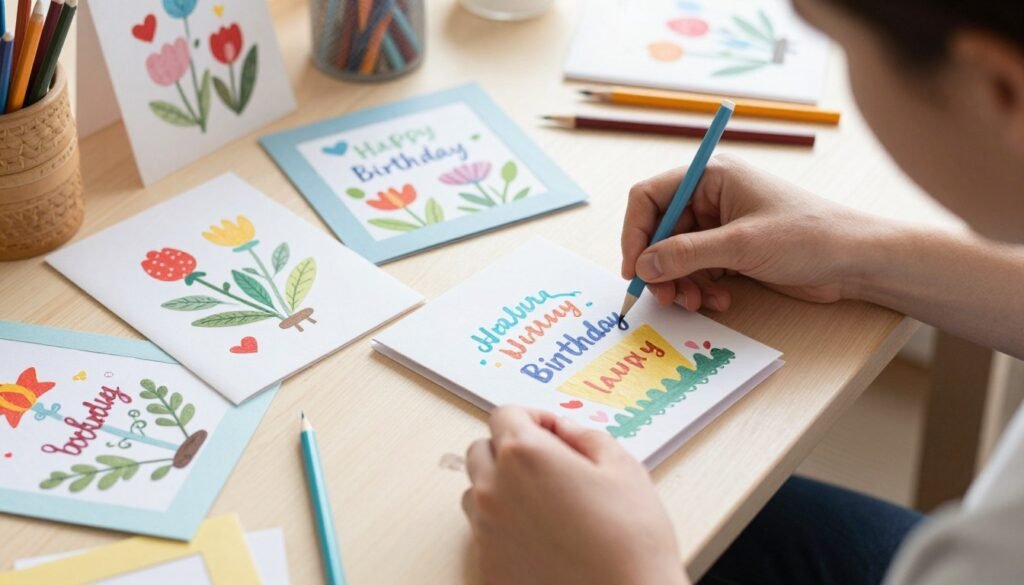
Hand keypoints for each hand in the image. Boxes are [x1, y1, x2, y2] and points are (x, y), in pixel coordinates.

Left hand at [462, 406, 687, 584]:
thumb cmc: (631, 541)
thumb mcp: (623, 468)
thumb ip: (586, 435)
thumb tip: (565, 430)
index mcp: (525, 455)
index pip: (505, 414)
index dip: (533, 418)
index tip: (554, 432)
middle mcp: (494, 488)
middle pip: (483, 449)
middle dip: (511, 448)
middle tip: (549, 465)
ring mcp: (485, 529)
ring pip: (477, 490)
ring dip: (501, 486)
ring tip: (543, 503)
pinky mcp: (486, 565)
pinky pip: (482, 531)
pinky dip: (503, 525)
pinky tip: (539, 536)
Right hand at [622, 154, 874, 310]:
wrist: (855, 261)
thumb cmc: (808, 236)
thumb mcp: (741, 245)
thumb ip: (687, 254)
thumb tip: (643, 266)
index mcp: (711, 177)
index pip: (651, 197)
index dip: (636, 232)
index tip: (634, 268)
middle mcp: (711, 198)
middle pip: (660, 232)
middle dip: (660, 267)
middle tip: (665, 297)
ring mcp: (721, 227)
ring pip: (676, 257)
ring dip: (680, 283)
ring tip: (695, 303)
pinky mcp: (732, 253)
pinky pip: (697, 271)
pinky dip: (700, 289)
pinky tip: (719, 301)